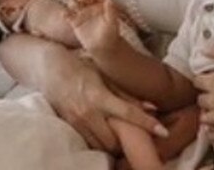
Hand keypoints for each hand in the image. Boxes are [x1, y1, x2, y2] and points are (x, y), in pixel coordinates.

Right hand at [42, 54, 165, 152]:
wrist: (50, 70)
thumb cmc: (81, 68)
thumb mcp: (105, 75)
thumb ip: (126, 93)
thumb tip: (152, 107)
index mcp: (99, 96)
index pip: (128, 113)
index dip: (147, 123)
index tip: (163, 131)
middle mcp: (87, 112)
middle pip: (113, 140)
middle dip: (126, 143)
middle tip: (137, 138)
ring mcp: (77, 122)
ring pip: (100, 146)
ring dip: (112, 145)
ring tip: (121, 138)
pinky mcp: (69, 127)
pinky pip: (88, 143)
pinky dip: (99, 142)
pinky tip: (105, 135)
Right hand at [65, 0, 121, 53]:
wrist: (103, 47)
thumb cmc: (110, 34)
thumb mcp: (112, 23)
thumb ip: (111, 11)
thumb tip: (109, 0)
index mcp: (100, 3)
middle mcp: (90, 5)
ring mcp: (82, 13)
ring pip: (75, 3)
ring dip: (73, 2)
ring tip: (74, 5)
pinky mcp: (75, 21)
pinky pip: (68, 15)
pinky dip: (65, 14)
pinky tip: (64, 15)